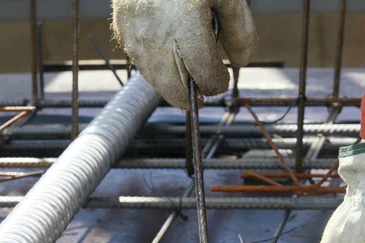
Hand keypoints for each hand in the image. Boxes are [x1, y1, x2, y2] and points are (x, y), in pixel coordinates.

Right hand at [112, 0, 257, 108]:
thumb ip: (239, 30)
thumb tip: (240, 63)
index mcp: (187, 24)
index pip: (204, 76)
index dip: (216, 83)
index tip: (221, 80)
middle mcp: (157, 35)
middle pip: (176, 87)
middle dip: (192, 95)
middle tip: (205, 95)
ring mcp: (136, 35)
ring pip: (155, 80)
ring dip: (172, 87)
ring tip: (187, 83)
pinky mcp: (123, 30)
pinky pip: (140, 63)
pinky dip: (156, 70)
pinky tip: (168, 63)